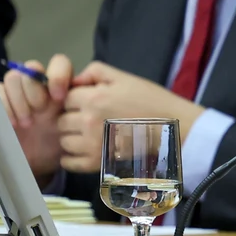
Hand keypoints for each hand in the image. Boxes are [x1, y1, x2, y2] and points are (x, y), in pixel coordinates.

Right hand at [0, 55, 74, 179]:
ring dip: (19, 99)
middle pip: (32, 67)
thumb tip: (81, 87)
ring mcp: (17, 93)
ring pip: (13, 77)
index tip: (59, 97)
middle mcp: (38, 86)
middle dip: (35, 90)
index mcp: (59, 87)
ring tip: (27, 123)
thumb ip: (83, 108)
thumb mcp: (77, 129)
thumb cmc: (59, 145)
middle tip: (39, 112)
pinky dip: (4, 106)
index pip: (59, 63)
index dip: (58, 74)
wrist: (37, 163)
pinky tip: (13, 124)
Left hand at [58, 62, 204, 174]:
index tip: (90, 103)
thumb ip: (95, 72)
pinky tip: (88, 150)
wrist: (173, 129)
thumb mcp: (125, 77)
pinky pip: (69, 162)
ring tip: (92, 136)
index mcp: (93, 98)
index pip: (65, 98)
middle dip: (72, 119)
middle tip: (92, 120)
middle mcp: (88, 121)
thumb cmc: (152, 101)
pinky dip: (73, 158)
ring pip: (64, 141)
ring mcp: (91, 144)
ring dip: (73, 138)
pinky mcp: (96, 164)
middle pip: (61, 120)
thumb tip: (73, 81)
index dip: (76, 100)